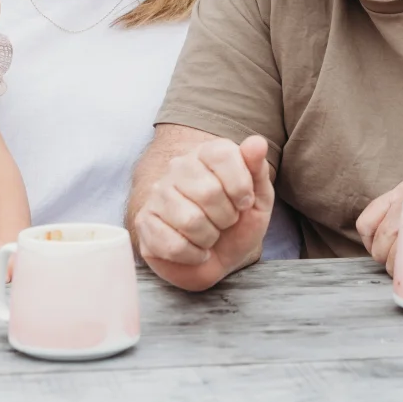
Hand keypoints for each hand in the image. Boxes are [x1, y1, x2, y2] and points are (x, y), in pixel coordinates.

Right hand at [134, 135, 274, 291]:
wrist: (217, 259)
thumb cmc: (238, 224)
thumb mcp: (258, 199)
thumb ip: (257, 170)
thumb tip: (257, 142)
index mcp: (207, 153)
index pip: (223, 154)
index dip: (241, 186)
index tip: (244, 203)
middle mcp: (178, 167)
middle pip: (208, 192)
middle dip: (227, 218)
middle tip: (225, 222)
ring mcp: (158, 194)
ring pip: (190, 221)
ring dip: (209, 238)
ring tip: (209, 235)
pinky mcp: (144, 222)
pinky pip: (173, 245)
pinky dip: (192, 255)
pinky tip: (194, 250)